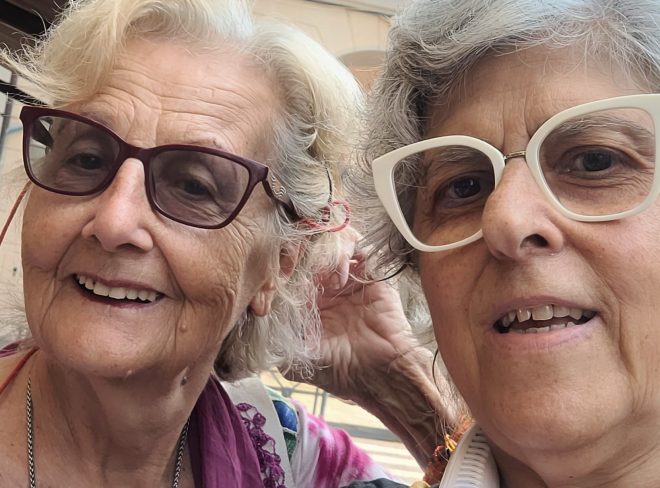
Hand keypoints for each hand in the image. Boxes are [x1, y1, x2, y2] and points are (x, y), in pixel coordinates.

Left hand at [285, 227, 460, 466]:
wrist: (383, 372)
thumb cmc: (343, 370)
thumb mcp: (299, 361)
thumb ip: (276, 344)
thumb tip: (251, 328)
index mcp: (307, 301)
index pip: (287, 270)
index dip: (279, 267)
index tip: (276, 277)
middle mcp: (325, 284)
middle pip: (307, 250)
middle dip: (297, 253)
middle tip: (294, 267)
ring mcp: (348, 275)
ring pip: (329, 242)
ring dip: (322, 254)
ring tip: (326, 281)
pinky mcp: (370, 270)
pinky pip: (356, 245)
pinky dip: (345, 252)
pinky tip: (341, 278)